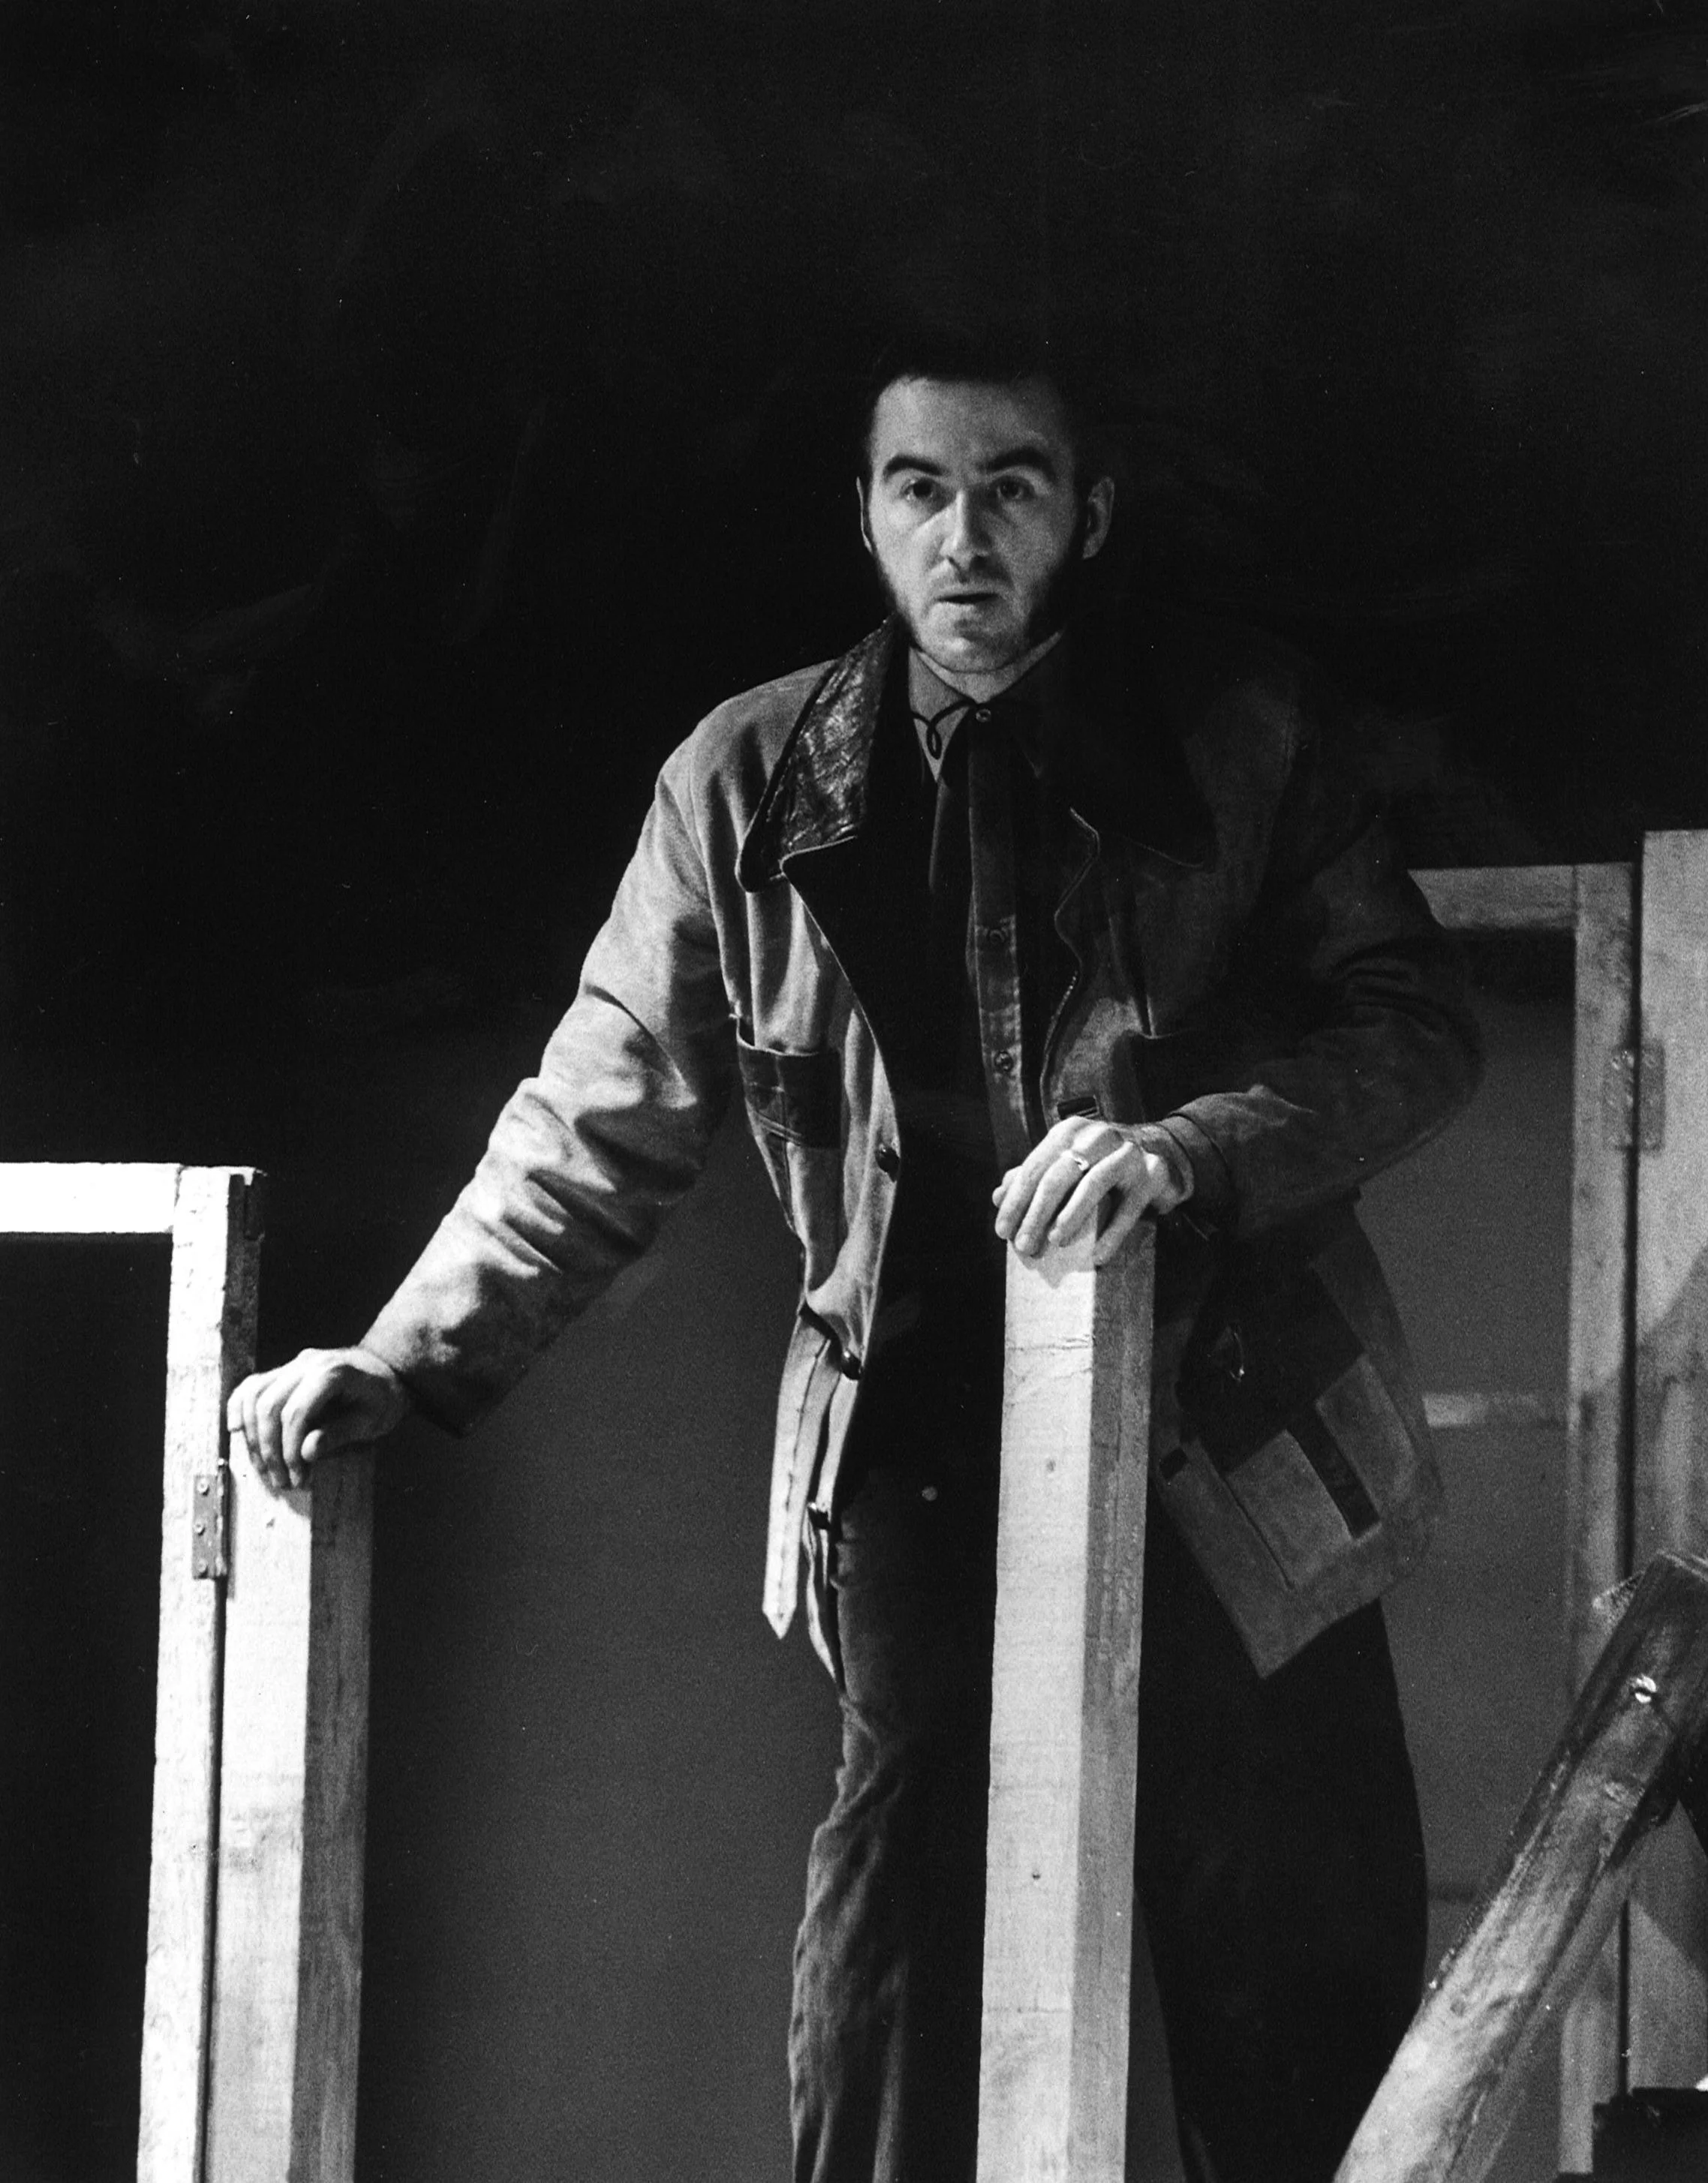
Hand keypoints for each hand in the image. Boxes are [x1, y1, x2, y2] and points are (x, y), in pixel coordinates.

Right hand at [227, 1346, 410, 1493]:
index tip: (297, 1478)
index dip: (290, 1449)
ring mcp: (293, 1364)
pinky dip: (239, 1407)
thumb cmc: (383, 1399)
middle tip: (280, 1480)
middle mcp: (307, 1362)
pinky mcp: (284, 1371)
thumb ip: (341, 1434)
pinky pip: (252, 1385)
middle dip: (269, 1448)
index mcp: (333, 1373)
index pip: (296, 1412)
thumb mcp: (373, 1421)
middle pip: (269, 1404)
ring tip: (263, 1467)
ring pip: (254, 1394)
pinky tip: (237, 1431)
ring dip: (252, 1435)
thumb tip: (306, 1452)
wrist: (386, 1371)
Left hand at [992, 1120, 1190, 1264]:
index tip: (1002, 1232)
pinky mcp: (1153, 1173)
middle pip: (1059, 1176)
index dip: (1016, 1201)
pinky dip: (1113, 1233)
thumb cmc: (1104, 1164)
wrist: (1164, 1153)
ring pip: (1093, 1184)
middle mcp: (1097, 1136)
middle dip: (1037, 1213)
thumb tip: (998, 1195)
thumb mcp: (1068, 1164)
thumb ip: (1035, 1176)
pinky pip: (1130, 1206)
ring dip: (1071, 1216)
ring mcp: (1127, 1152)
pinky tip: (1098, 1255)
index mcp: (1070, 1132)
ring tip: (1055, 1243)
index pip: (1035, 1167)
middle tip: (1024, 1246)